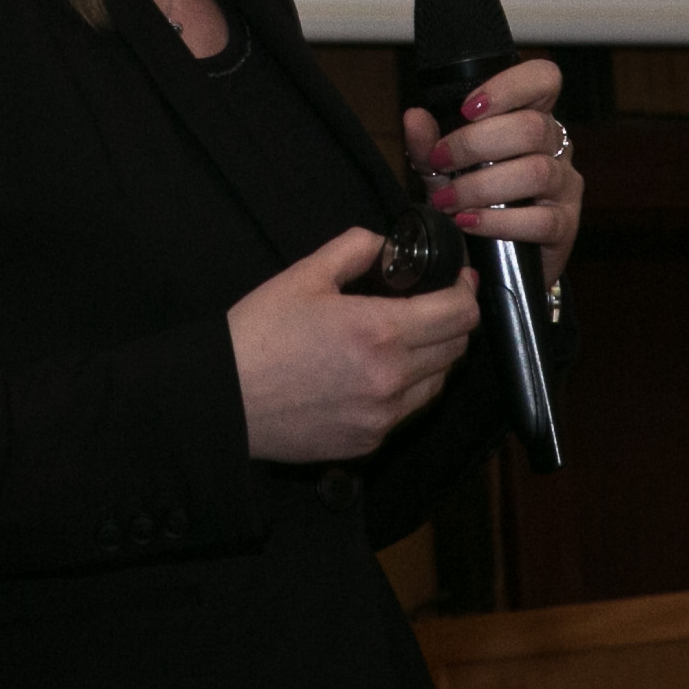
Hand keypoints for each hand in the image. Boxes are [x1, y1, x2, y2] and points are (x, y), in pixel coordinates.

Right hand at [228, 226, 481, 464]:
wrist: (222, 400)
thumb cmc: (258, 335)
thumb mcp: (304, 275)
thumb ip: (355, 248)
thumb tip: (384, 244)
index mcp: (380, 331)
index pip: (459, 314)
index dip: (466, 292)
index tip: (459, 280)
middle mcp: (391, 378)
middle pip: (456, 349)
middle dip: (453, 321)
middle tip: (434, 304)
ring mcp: (382, 417)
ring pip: (437, 383)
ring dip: (434, 357)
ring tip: (408, 338)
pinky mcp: (368, 443)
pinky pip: (407, 412)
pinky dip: (407, 389)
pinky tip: (380, 373)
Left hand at [402, 56, 582, 295]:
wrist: (490, 260)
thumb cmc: (474, 202)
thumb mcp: (444, 171)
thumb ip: (428, 145)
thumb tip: (414, 118)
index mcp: (532, 118)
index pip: (544, 79)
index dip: (509, 87)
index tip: (468, 109)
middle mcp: (556, 147)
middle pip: (533, 127)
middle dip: (475, 144)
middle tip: (440, 161)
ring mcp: (565, 186)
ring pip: (537, 172)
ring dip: (482, 186)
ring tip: (448, 199)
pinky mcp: (565, 226)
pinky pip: (540, 220)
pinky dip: (497, 221)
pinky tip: (468, 222)